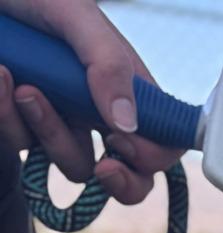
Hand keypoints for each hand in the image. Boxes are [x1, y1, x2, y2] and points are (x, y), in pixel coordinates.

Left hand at [0, 0, 180, 202]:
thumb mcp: (76, 15)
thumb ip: (108, 63)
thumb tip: (127, 123)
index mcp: (128, 90)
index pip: (164, 141)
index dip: (153, 155)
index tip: (121, 141)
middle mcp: (101, 113)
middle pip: (132, 177)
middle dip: (123, 183)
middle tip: (103, 169)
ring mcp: (63, 123)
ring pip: (74, 166)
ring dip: (49, 132)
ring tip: (23, 87)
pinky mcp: (22, 126)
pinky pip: (22, 145)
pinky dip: (8, 117)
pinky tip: (0, 77)